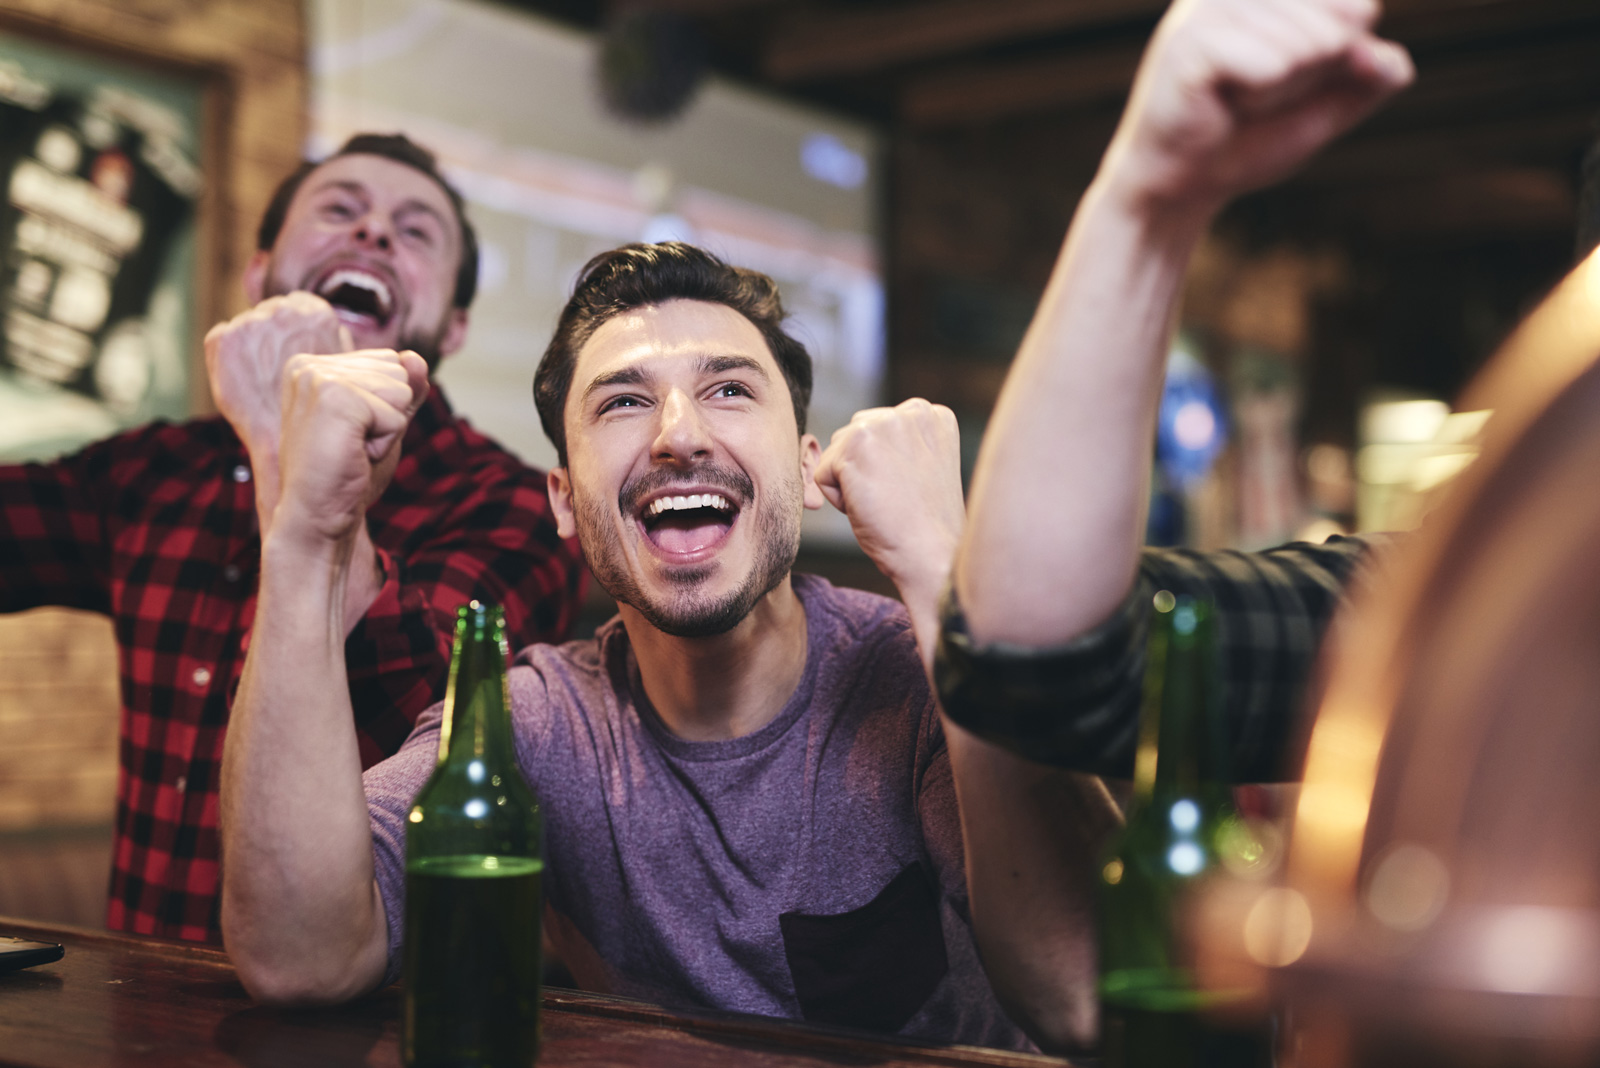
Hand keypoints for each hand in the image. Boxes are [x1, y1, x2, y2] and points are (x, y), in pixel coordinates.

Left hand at [205, 293, 352, 462]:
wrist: (286, 440)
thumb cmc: (317, 409)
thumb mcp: (341, 368)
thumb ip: (336, 341)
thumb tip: (336, 328)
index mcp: (317, 314)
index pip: (301, 306)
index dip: (298, 329)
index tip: (297, 349)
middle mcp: (284, 312)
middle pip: (274, 311)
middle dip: (273, 333)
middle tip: (276, 366)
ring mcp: (251, 324)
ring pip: (248, 324)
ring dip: (251, 342)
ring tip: (261, 375)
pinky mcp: (223, 340)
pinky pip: (221, 337)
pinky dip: (227, 355)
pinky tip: (244, 377)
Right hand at [272, 350, 429, 549]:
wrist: (317, 517)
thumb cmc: (346, 473)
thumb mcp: (383, 422)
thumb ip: (403, 388)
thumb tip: (416, 359)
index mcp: (312, 365)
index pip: (388, 361)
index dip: (385, 406)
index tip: (352, 432)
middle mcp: (308, 365)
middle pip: (397, 371)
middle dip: (389, 416)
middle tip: (353, 445)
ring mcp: (318, 378)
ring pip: (400, 390)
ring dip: (387, 429)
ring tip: (353, 449)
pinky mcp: (335, 398)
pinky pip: (396, 414)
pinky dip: (385, 442)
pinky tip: (355, 455)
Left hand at [815, 399, 964, 607]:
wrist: (933, 557)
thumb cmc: (927, 525)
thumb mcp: (923, 467)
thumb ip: (899, 443)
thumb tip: (852, 436)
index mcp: (931, 415)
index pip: (879, 431)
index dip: (885, 467)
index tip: (911, 489)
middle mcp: (910, 411)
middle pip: (854, 437)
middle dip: (864, 471)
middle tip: (896, 499)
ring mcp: (882, 425)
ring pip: (837, 454)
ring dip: (850, 484)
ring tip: (885, 503)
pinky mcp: (855, 448)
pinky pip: (823, 475)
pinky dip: (838, 501)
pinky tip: (870, 509)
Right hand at [1104, 0, 1412, 215]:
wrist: (1183, 186)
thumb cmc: (1248, 136)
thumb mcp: (1325, 104)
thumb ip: (1370, 77)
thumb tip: (1394, 65)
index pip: (1359, 6)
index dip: (1340, 59)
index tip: (1286, 78)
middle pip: (1337, 27)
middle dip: (1310, 79)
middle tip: (1256, 97)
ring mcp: (1210, 7)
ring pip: (1306, 47)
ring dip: (1279, 93)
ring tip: (1236, 101)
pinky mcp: (1190, 42)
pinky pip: (1271, 66)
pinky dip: (1257, 99)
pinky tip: (1221, 105)